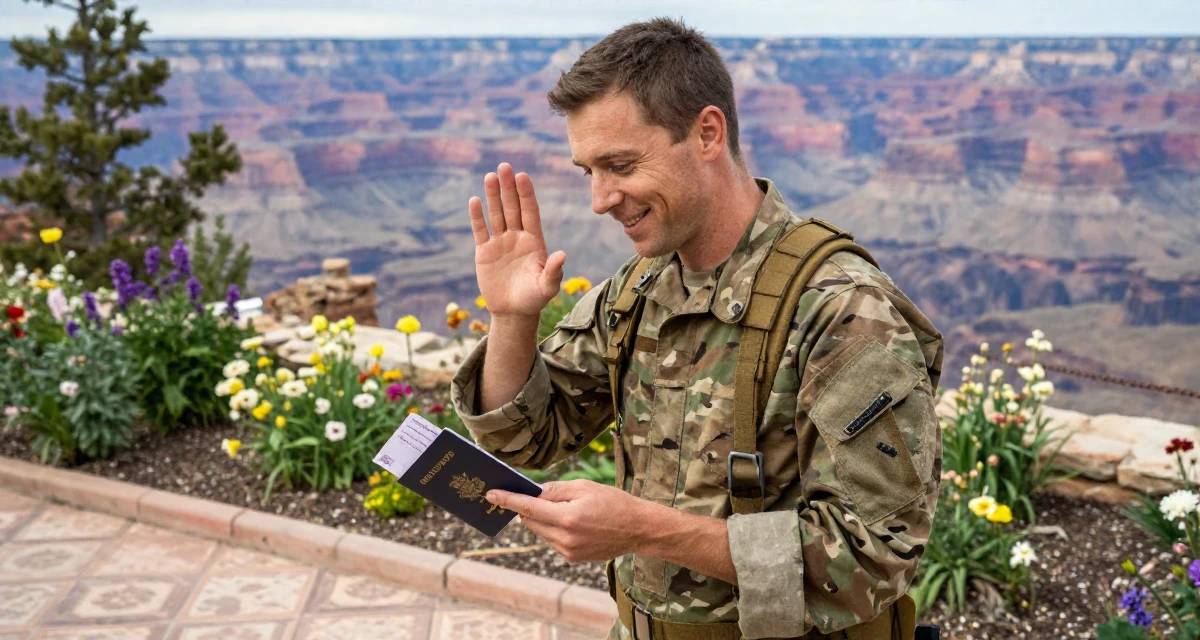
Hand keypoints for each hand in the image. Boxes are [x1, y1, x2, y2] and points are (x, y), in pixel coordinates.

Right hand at [469, 163, 566, 318]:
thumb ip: (553, 271)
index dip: (527, 194)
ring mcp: (500, 242)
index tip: (523, 176)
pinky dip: (477, 216)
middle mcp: (517, 237)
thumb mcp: (546, 287)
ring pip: (496, 214)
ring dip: (493, 195)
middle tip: (504, 166)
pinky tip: (475, 200)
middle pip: (513, 207)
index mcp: (534, 241)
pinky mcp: (484, 252)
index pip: (530, 212)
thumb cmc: (534, 299)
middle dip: (509, 187)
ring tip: (490, 176)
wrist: (513, 312)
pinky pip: (480, 230)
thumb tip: (562, 255)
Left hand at [486, 480, 646, 562]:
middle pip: (531, 521)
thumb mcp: (585, 487)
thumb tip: (533, 492)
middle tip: (539, 496)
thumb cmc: (613, 502)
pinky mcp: (572, 559)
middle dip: (529, 507)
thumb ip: (556, 490)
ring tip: (564, 509)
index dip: (507, 500)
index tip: (491, 495)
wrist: (638, 529)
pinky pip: (552, 541)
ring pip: (540, 532)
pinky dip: (553, 530)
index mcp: (567, 517)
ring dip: (542, 519)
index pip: (528, 507)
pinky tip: (571, 523)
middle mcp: (565, 538)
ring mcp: (568, 551)